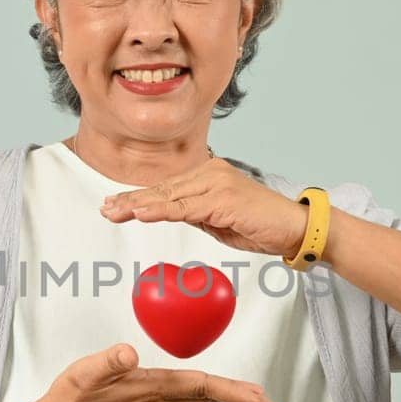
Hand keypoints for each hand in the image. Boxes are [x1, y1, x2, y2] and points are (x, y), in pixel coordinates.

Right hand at [37, 342, 277, 401]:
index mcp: (149, 389)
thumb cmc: (69, 401)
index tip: (257, 398)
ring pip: (199, 399)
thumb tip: (130, 354)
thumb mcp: (83, 374)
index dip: (230, 390)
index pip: (199, 386)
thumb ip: (107, 362)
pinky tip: (210, 393)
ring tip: (254, 401)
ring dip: (227, 399)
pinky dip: (207, 396)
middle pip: (207, 397)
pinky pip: (186, 400)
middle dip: (240, 400)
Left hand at [99, 157, 308, 257]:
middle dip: (131, 200)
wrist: (296, 229)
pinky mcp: (223, 197)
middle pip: (163, 189)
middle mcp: (211, 172)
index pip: (167, 188)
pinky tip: (141, 213)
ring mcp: (217, 182)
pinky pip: (185, 207)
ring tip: (114, 211)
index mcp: (210, 175)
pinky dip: (160, 211)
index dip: (139, 197)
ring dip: (138, 205)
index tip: (115, 205)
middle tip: (105, 209)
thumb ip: (196, 213)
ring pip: (169, 196)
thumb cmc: (261, 226)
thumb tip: (170, 213)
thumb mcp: (220, 221)